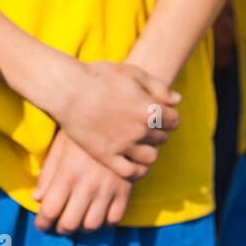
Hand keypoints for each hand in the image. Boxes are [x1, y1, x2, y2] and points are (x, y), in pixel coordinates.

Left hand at [32, 129, 132, 234]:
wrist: (117, 118)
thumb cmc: (82, 133)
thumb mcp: (59, 148)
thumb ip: (48, 175)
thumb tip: (37, 198)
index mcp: (67, 175)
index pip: (50, 211)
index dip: (42, 223)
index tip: (41, 225)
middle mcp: (87, 185)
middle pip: (70, 224)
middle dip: (61, 228)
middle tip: (58, 225)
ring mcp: (108, 189)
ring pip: (92, 225)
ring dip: (82, 228)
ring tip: (78, 221)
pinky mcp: (126, 189)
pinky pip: (115, 218)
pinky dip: (105, 222)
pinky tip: (99, 214)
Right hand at [48, 60, 180, 181]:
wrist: (67, 90)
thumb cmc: (99, 76)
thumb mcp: (133, 73)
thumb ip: (159, 87)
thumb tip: (177, 100)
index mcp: (151, 109)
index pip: (174, 121)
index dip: (168, 116)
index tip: (157, 113)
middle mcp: (141, 130)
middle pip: (162, 138)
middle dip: (156, 132)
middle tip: (143, 126)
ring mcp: (124, 145)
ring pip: (150, 157)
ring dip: (148, 150)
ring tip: (138, 143)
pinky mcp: (107, 156)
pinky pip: (130, 172)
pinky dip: (137, 171)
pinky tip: (133, 163)